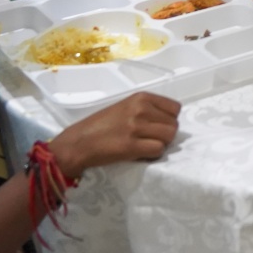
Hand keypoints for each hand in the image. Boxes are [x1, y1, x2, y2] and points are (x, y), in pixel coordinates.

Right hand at [49, 91, 179, 175]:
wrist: (78, 142)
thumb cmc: (100, 125)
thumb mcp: (125, 108)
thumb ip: (146, 110)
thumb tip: (168, 120)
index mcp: (141, 97)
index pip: (175, 108)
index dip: (169, 120)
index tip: (158, 127)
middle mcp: (141, 109)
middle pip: (174, 124)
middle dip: (166, 135)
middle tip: (150, 140)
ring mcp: (136, 127)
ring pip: (169, 137)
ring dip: (160, 145)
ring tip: (146, 146)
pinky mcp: (131, 145)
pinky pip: (158, 150)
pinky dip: (153, 155)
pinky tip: (141, 154)